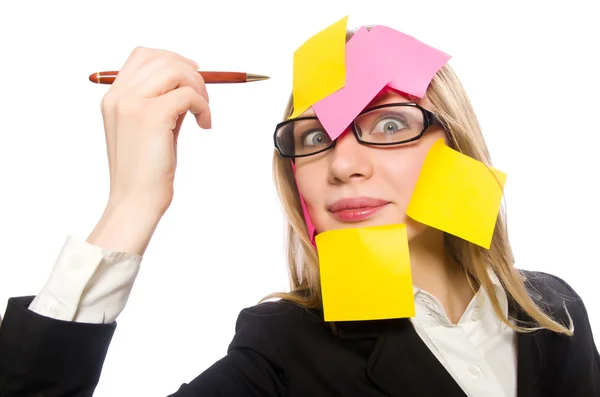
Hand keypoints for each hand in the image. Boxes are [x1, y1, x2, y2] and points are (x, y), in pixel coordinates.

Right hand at [87, 47, 210, 254]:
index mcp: (114, 97)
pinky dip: (204, 107)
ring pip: (177, 71)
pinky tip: (204, 125)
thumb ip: (163, 101)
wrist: (136, 200)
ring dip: (199, 88)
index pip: (143, 55)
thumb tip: (190, 81)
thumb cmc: (145, 170)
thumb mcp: (150, 128)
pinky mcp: (151, 116)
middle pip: (162, 58)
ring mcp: (132, 104)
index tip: (192, 76)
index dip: (172, 59)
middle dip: (191, 72)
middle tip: (203, 98)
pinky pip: (189, 95)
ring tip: (203, 113)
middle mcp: (119, 96)